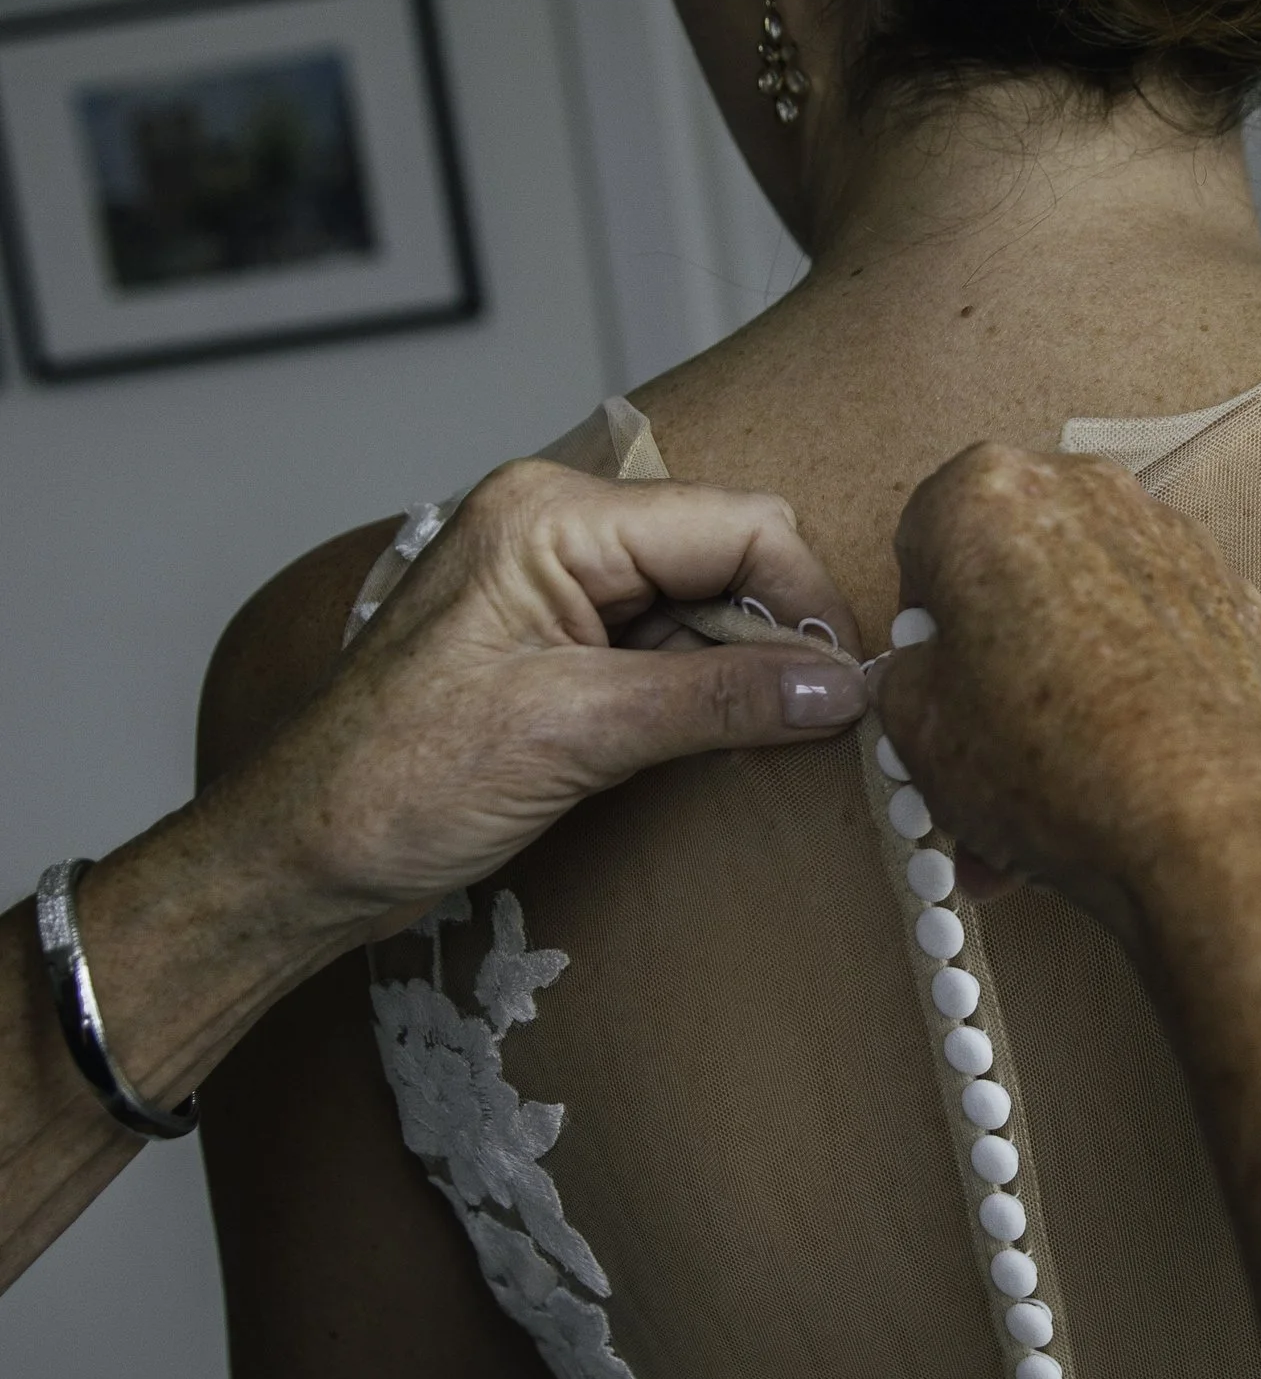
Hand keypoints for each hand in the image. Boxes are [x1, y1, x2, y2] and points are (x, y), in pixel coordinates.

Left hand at [223, 458, 866, 937]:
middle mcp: (555, 529)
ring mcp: (552, 586)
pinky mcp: (553, 645)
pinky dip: (698, 696)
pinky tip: (709, 751)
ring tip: (758, 750)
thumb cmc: (392, 786)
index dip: (806, 604)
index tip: (850, 692)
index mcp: (551, 517)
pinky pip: (662, 647)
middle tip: (813, 731)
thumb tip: (841, 689)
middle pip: (726, 556)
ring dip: (739, 676)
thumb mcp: (573, 736)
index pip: (736, 525)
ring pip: (701, 606)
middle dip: (775, 641)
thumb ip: (717, 700)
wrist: (293, 861)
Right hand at [878, 447, 1260, 932]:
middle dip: (991, 651)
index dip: (919, 620)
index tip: (929, 678)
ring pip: (1085, 603)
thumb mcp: (917, 729)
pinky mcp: (1234, 595)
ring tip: (1047, 786)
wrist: (1207, 829)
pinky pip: (1155, 632)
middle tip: (982, 736)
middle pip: (1011, 566)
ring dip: (1057, 681)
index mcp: (988, 495)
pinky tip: (1118, 766)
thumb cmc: (1050, 765)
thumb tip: (925, 673)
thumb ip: (904, 677)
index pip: (923, 536)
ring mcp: (1173, 539)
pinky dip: (1131, 684)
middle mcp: (1087, 491)